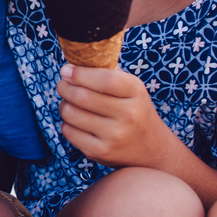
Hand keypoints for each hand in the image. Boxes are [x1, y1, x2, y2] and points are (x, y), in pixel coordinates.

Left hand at [56, 64, 183, 168]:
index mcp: (136, 93)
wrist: (152, 150)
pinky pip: (68, 131)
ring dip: (64, 105)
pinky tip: (76, 121)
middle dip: (64, 87)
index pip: (105, 79)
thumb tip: (74, 64)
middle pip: (81, 96)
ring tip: (69, 103)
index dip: (80, 73)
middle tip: (63, 85)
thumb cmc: (134, 111)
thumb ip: (108, 71)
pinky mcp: (101, 152)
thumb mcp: (131, 88)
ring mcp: (115, 136)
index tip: (66, 70)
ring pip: (70, 113)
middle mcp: (129, 115)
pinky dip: (66, 123)